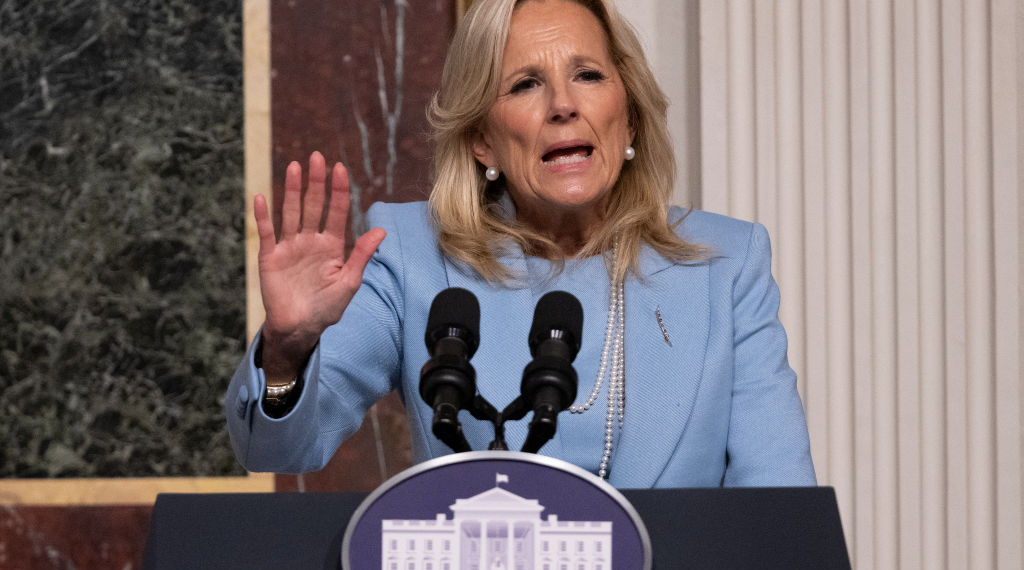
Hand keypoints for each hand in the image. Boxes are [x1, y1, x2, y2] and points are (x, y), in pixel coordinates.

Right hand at [253, 152, 386, 383]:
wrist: (299, 329)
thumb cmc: (326, 308)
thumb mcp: (349, 282)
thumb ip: (361, 255)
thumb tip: (381, 231)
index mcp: (331, 246)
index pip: (336, 212)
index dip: (338, 191)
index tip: (340, 169)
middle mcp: (310, 241)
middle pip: (313, 205)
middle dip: (316, 182)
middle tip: (317, 157)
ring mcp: (289, 247)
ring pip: (291, 212)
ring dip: (293, 190)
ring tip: (295, 167)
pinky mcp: (271, 257)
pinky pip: (267, 232)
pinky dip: (263, 216)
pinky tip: (262, 196)